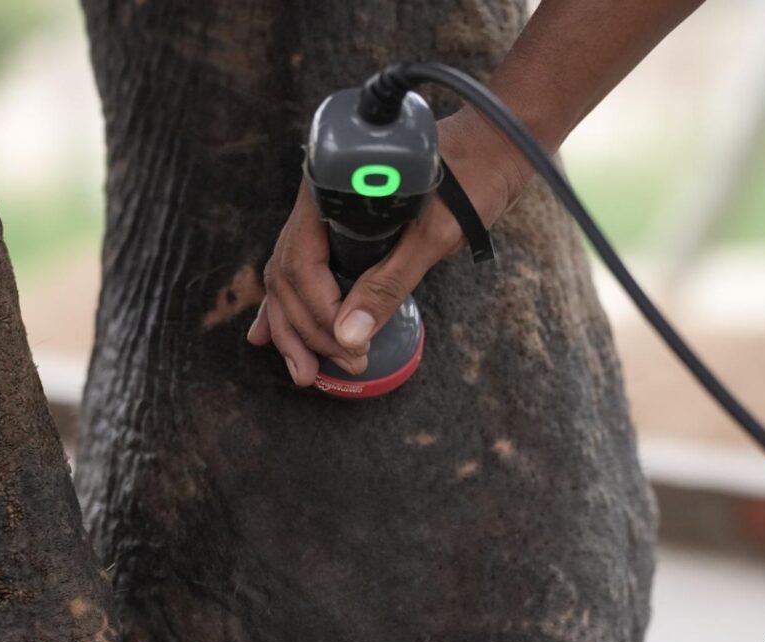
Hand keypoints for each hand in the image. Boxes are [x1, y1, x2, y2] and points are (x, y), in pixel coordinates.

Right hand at [247, 108, 529, 385]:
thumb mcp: (433, 234)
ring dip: (291, 327)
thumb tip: (349, 336)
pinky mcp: (342, 231)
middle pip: (288, 276)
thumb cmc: (471, 176)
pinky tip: (269, 333)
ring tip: (299, 369)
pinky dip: (291, 306)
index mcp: (331, 192)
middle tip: (319, 372)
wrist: (495, 145)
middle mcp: (319, 203)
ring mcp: (327, 217)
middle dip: (300, 331)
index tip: (346, 349)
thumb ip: (389, 283)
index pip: (302, 266)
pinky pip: (305, 272)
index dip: (318, 316)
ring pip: (289, 278)